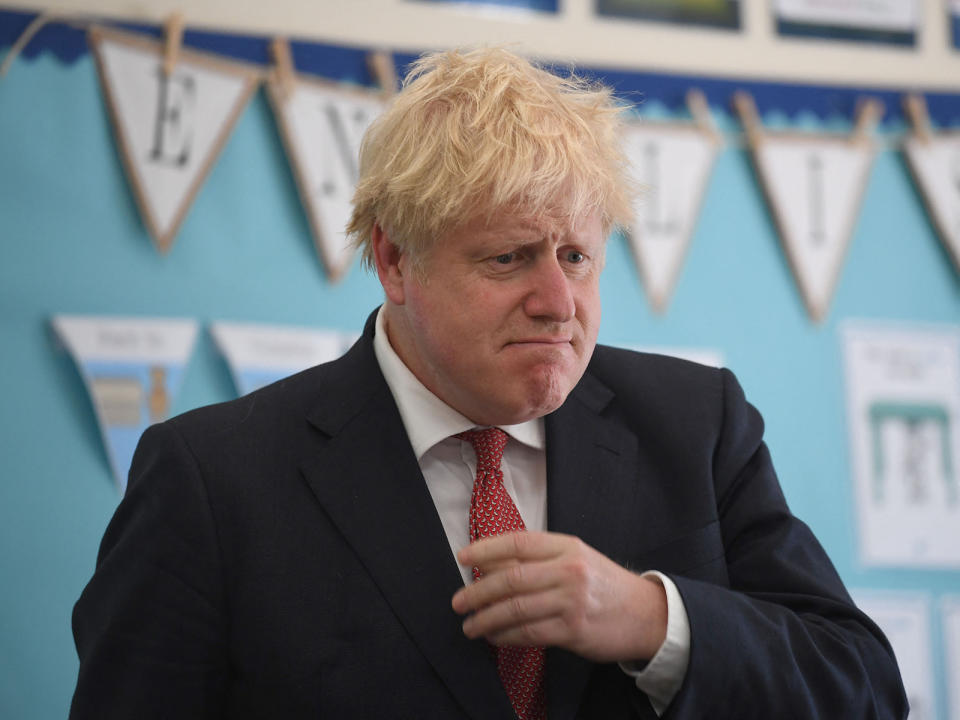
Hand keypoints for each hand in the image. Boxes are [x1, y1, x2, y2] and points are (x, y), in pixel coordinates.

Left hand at [451, 531, 666, 662]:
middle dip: (478, 591)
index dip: (486, 549)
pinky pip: (529, 633)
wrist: (646, 614)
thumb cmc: (605, 585)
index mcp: (567, 547)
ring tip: (469, 625)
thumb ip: (539, 560)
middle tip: (458, 601)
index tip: (463, 557)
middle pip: (511, 578)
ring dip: (486, 618)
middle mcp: (569, 570)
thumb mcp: (576, 559)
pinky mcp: (573, 630)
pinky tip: (494, 637)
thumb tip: (491, 564)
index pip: (518, 543)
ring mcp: (571, 601)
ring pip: (516, 608)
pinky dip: (505, 636)